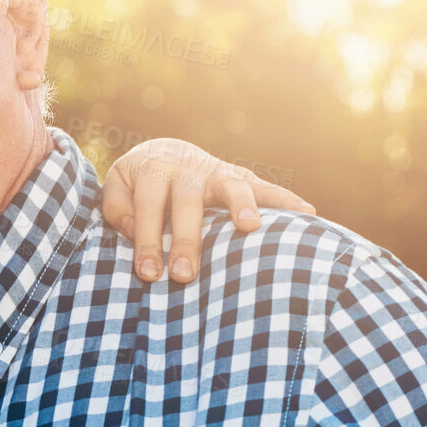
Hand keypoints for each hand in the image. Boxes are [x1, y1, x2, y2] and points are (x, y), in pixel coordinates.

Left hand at [101, 137, 314, 283]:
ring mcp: (216, 171)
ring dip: (241, 204)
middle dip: (186, 240)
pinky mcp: (239, 176)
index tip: (148, 273)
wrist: (164, 151)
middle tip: (184, 276)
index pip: (147, 208)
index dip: (147, 240)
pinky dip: (286, 199)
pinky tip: (308, 212)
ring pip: (230, 185)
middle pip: (186, 202)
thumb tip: (138, 230)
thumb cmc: (138, 183)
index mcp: (151, 170)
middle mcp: (185, 168)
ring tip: (251, 227)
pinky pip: (265, 186)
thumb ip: (118, 208)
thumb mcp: (118, 187)